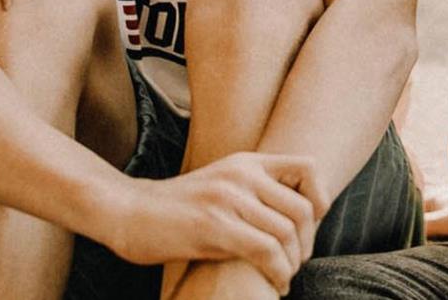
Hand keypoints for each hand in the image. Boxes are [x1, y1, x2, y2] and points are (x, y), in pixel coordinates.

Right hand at [100, 152, 328, 292]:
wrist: (127, 212)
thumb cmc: (176, 211)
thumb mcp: (220, 188)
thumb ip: (254, 193)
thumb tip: (297, 221)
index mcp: (246, 162)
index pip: (308, 167)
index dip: (320, 199)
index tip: (309, 227)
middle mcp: (241, 174)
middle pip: (303, 209)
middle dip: (307, 244)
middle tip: (293, 263)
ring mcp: (227, 198)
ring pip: (287, 233)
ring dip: (292, 264)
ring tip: (282, 277)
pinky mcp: (214, 226)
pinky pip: (266, 251)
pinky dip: (278, 273)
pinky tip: (274, 285)